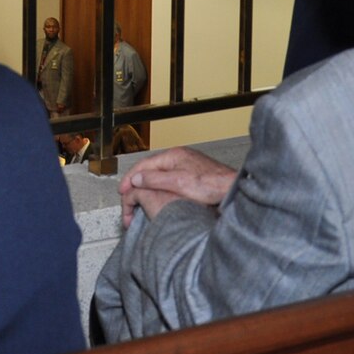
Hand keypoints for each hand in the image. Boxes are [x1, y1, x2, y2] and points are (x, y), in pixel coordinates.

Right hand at [119, 148, 236, 226]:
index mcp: (172, 156)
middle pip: (150, 169)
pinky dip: (159, 187)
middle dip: (136, 182)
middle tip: (127, 196)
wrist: (231, 188)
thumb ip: (155, 179)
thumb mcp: (178, 183)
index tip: (122, 191)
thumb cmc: (210, 185)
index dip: (130, 178)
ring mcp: (185, 165)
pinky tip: (158, 195)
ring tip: (139, 197)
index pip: (143, 165)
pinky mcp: (192, 175)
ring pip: (159, 174)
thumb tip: (137, 179)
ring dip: (147, 185)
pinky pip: (168, 179)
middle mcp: (178, 158)